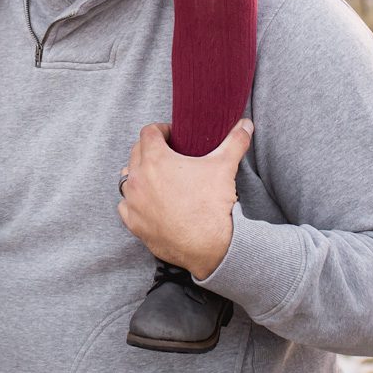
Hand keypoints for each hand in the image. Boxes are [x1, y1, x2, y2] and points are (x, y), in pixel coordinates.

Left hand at [117, 118, 251, 280]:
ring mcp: (133, 202)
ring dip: (139, 175)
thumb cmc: (212, 205)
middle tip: (168, 156)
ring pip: (127, 179)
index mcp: (155, 159)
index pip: (148, 133)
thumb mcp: (224, 167)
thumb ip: (234, 141)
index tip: (172, 136)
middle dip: (150, 150)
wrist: (209, 247)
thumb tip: (246, 125)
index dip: (161, 130)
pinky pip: (126, 206)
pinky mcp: (133, 223)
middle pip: (136, 153)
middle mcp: (137, 178)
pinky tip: (150, 202)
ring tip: (157, 178)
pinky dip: (135, 201)